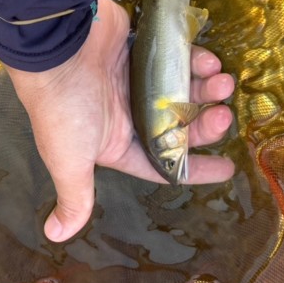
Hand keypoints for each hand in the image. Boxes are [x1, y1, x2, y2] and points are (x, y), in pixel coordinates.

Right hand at [4, 0, 234, 242]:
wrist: (55, 47)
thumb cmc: (64, 108)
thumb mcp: (69, 161)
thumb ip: (75, 198)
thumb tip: (55, 236)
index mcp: (116, 144)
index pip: (162, 164)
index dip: (195, 169)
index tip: (228, 169)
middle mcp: (129, 114)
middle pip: (180, 126)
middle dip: (204, 125)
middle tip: (224, 117)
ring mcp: (137, 81)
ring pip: (183, 92)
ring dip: (207, 91)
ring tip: (223, 84)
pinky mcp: (141, 50)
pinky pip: (177, 58)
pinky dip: (195, 60)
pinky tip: (208, 62)